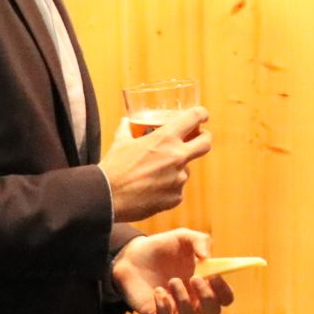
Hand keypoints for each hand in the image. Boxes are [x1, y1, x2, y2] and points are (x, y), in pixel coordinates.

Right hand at [101, 107, 212, 222]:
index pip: (194, 118)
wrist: (107, 198)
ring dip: (176, 169)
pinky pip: (177, 189)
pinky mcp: (176, 197)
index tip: (202, 116)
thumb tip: (126, 121)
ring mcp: (179, 178)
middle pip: (206, 143)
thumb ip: (127, 129)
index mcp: (166, 138)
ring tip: (153, 175)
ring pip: (186, 169)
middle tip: (197, 139)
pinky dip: (168, 188)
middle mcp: (178, 156)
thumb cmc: (113, 168)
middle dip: (204, 139)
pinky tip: (151, 190)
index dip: (201, 114)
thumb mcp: (120, 142)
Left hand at [112, 229, 233, 313]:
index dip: (224, 291)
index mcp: (205, 283)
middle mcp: (193, 299)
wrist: (132, 255)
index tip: (215, 276)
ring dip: (184, 300)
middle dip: (207, 298)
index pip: (224, 297)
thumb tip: (207, 257)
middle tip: (195, 278)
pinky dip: (164, 307)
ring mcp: (175, 307)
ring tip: (172, 280)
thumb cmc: (163, 247)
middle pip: (212, 312)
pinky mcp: (156, 313)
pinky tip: (158, 291)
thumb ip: (200, 241)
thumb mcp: (183, 237)